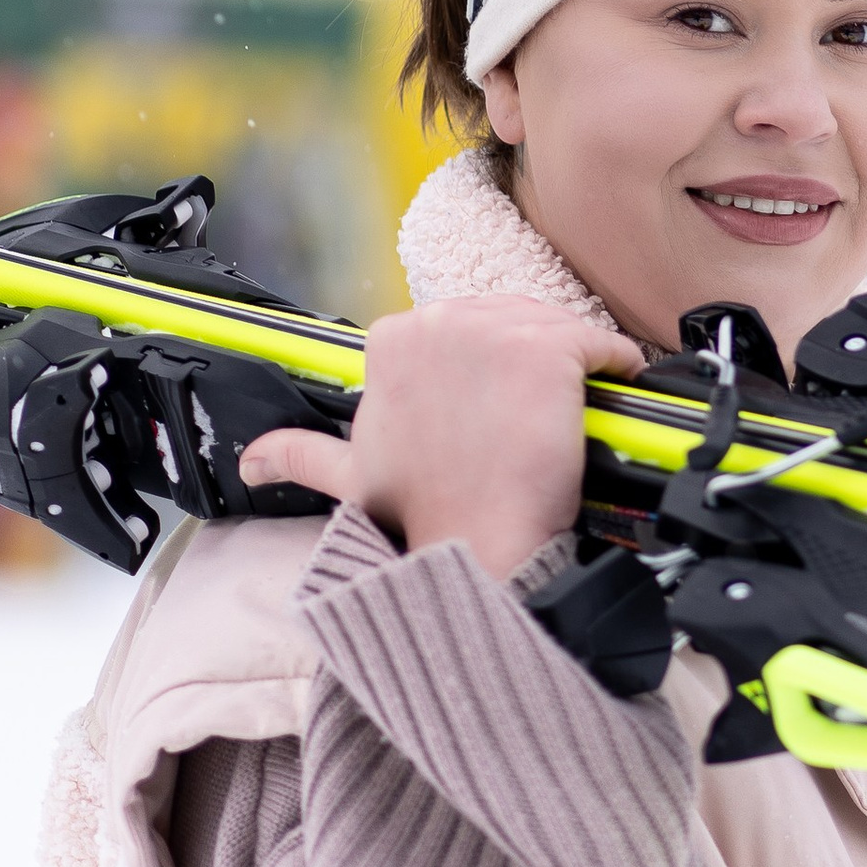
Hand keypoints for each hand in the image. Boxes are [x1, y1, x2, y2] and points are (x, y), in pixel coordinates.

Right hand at [240, 296, 639, 583]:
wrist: (474, 547)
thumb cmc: (420, 515)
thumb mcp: (350, 475)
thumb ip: (299, 455)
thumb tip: (251, 461)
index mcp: (390, 341)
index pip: (463, 328)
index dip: (489, 365)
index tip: (501, 402)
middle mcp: (439, 324)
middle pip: (510, 319)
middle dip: (531, 360)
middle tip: (542, 412)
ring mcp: (494, 334)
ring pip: (555, 327)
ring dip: (575, 364)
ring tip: (576, 405)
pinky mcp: (548, 351)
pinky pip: (600, 342)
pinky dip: (615, 363)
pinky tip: (613, 389)